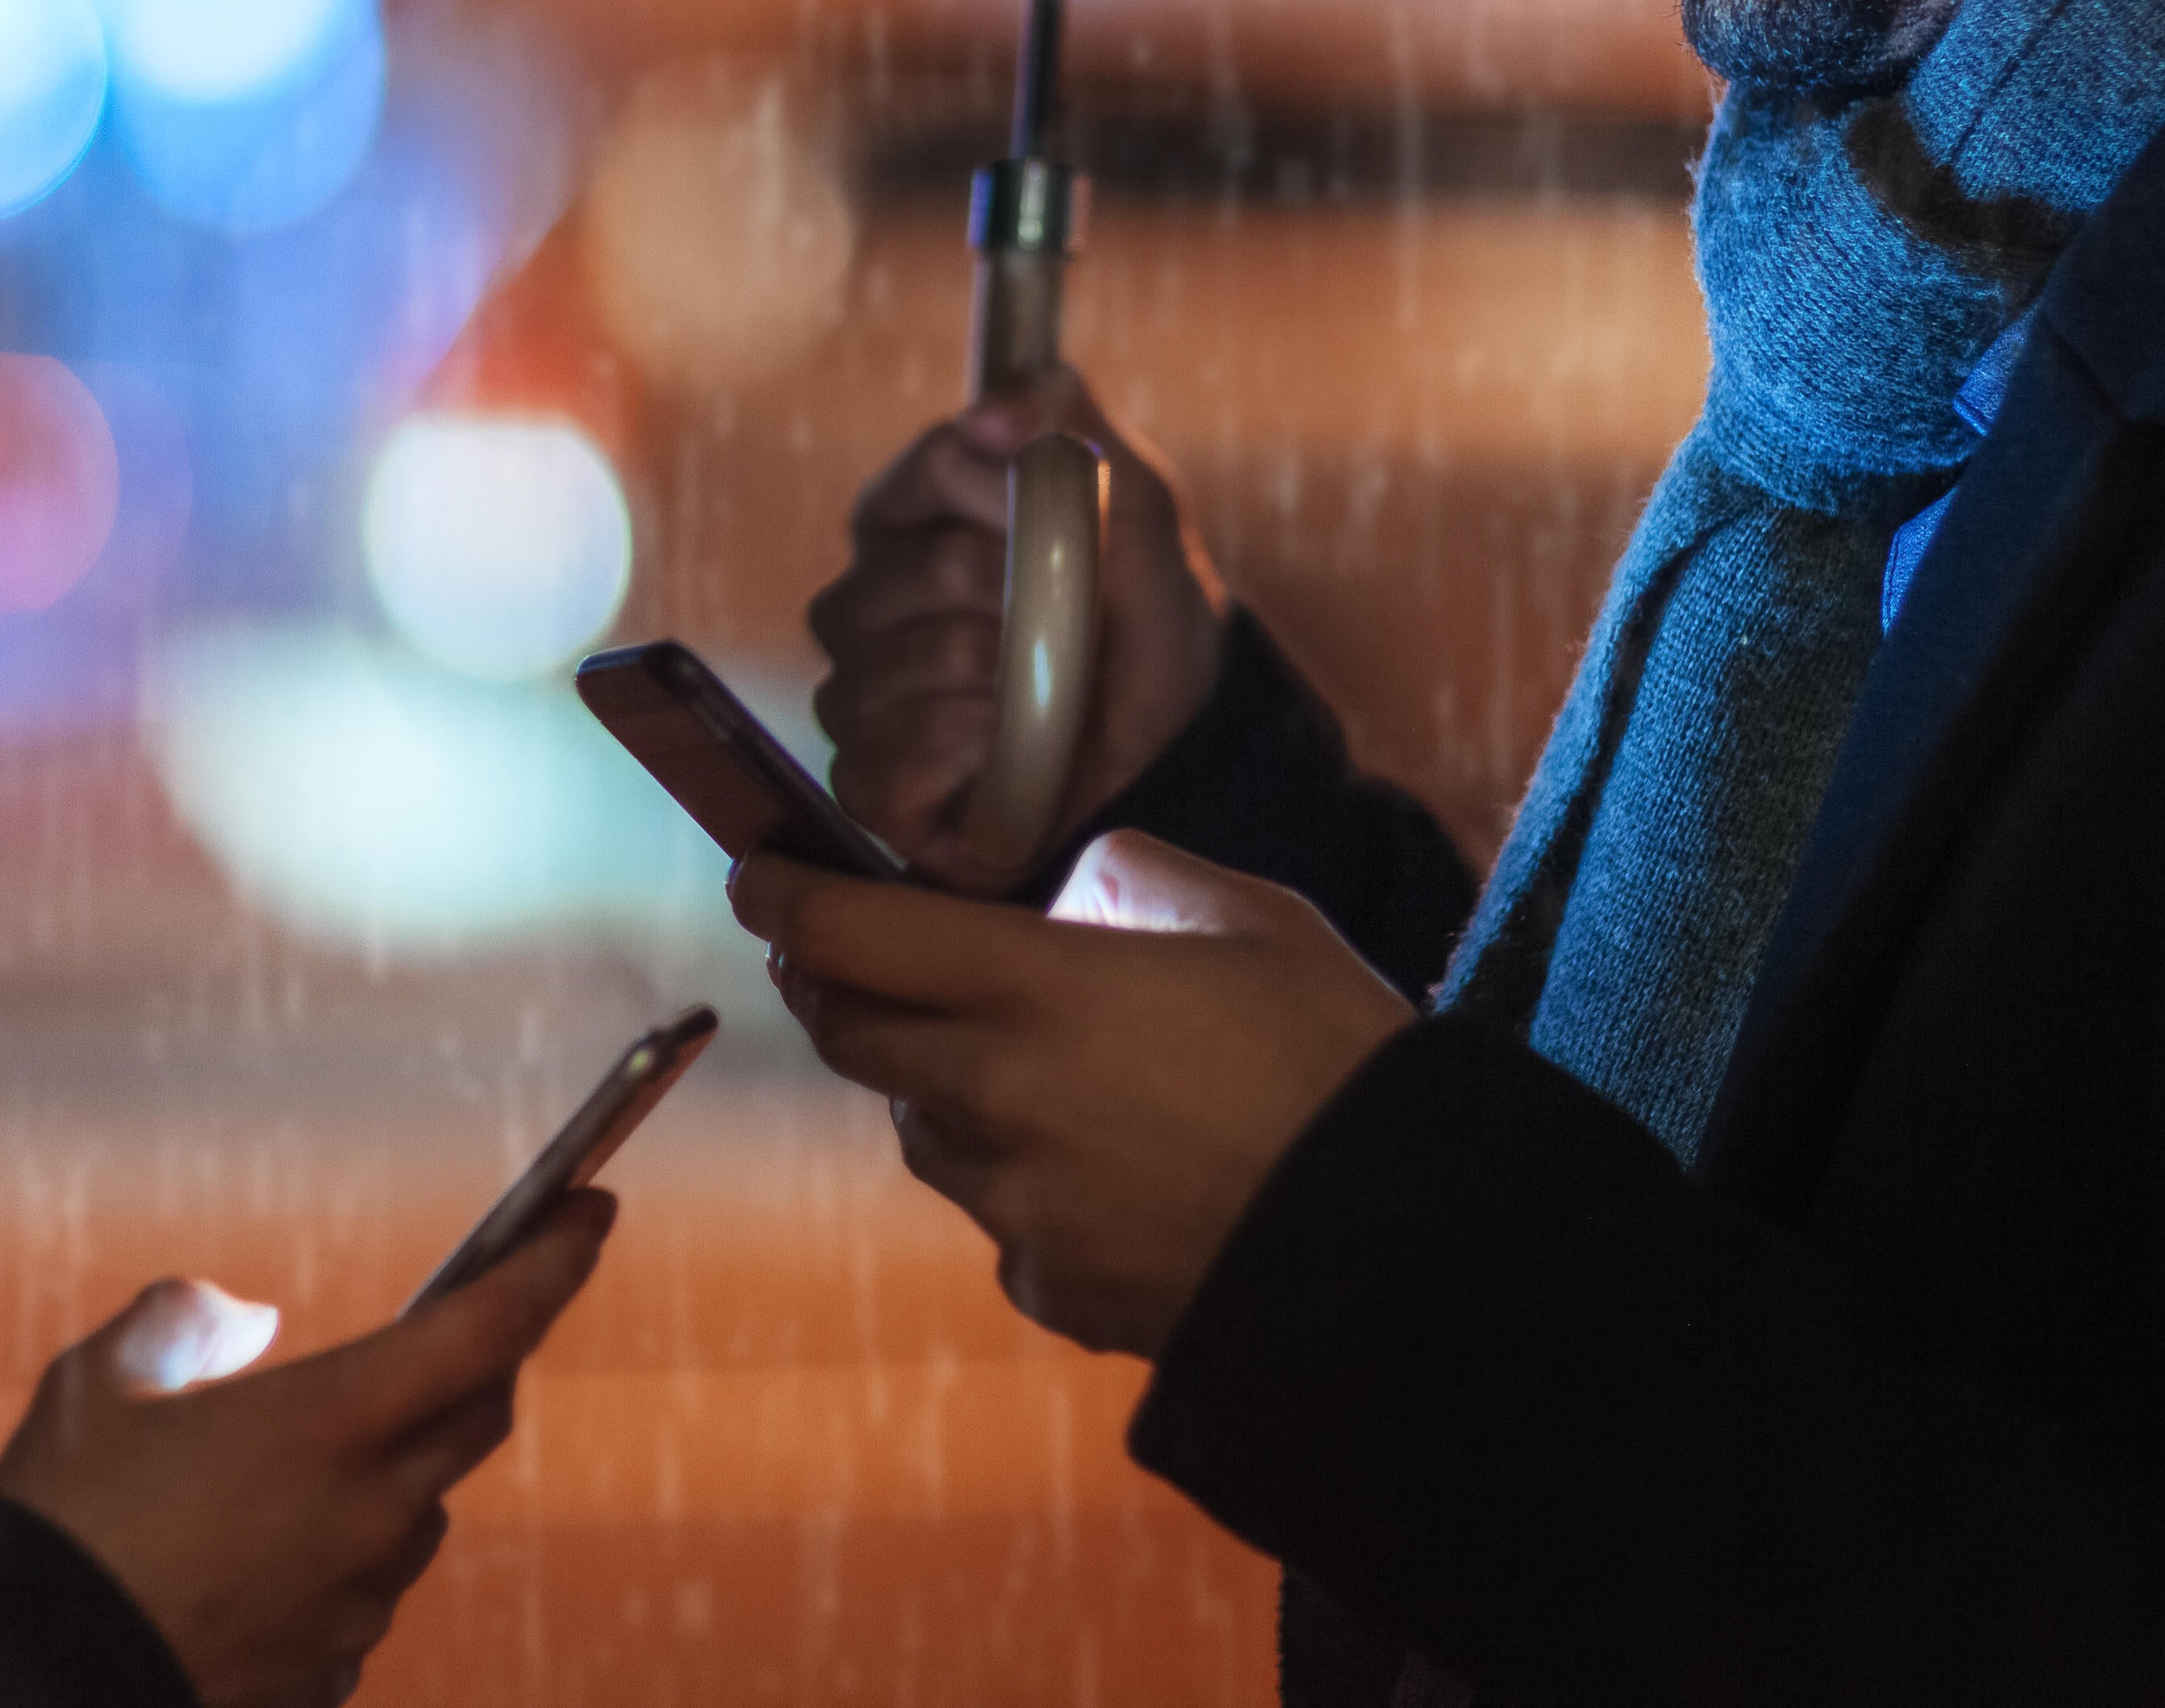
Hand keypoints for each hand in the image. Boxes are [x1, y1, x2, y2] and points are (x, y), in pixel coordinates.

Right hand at [0, 1193, 612, 1706]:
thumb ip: (182, 1322)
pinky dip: (336, 1556)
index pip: (490, 1325)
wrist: (30, 1682)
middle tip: (461, 1319)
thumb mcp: (102, 1384)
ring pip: (417, 1509)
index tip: (592, 1211)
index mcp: (331, 1422)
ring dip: (389, 1470)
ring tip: (283, 1466)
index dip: (555, 1260)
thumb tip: (244, 1321)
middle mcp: (371, 1512)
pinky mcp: (334, 1668)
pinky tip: (253, 1557)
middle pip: (480, 1412)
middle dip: (485, 1355)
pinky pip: (363, 1591)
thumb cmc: (63, 1526)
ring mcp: (360, 1600)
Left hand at [733, 833, 1409, 1354]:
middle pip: (853, 1037)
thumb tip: (1074, 897)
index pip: (849, 935)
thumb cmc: (1337, 1057)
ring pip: (924, 1130)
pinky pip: (999, 1221)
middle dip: (836, 987)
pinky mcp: (1050, 1290)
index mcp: (1036, 991)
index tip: (760, 874)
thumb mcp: (1248, 918)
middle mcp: (999, 1100)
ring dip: (936, 1086)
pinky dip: (1023, 1182)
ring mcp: (1017, 1208)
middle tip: (846, 957)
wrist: (1404, 1245)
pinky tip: (1103, 1169)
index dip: (784, 897)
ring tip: (1015, 1062)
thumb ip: (1134, 883)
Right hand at [808, 365, 1228, 891]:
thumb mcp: (1138, 512)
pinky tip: (1011, 752)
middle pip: (925, 570)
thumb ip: (1073, 434)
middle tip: (1077, 629)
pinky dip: (970, 755)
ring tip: (1050, 694)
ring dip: (1004, 683)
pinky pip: (887, 760)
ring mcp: (856, 695)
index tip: (1077, 527)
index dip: (1018, 497)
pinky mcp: (867, 783)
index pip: (937, 466)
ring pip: (897, 668)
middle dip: (1026, 599)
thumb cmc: (1139, 621)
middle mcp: (862, 605)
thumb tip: (988, 415)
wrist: (1172, 747)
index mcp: (907, 522)